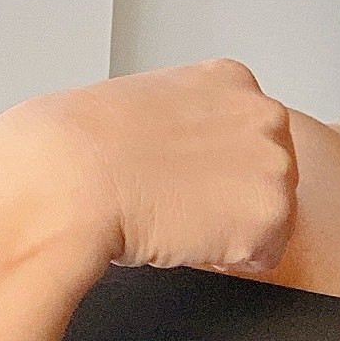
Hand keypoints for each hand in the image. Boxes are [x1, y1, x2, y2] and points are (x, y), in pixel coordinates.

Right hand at [0, 59, 300, 277]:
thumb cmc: (79, 147)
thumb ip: (188, 120)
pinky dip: (225, 260)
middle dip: (227, 197)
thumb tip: (189, 152)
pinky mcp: (271, 218)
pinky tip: (184, 236)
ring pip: (268, 218)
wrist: (65, 180)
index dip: (211, 168)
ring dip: (226, 229)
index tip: (175, 173)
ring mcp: (274, 166)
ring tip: (174, 214)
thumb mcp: (145, 104)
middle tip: (172, 198)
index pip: (248, 140)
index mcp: (231, 80)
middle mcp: (265, 114)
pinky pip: (262, 257)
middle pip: (267, 178)